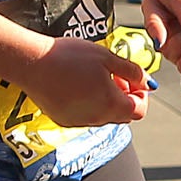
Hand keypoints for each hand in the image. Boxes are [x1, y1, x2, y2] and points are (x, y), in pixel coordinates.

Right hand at [9, 33, 151, 126]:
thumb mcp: (107, 57)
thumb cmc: (69, 57)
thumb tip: (148, 83)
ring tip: (93, 77)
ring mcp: (79, 122)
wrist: (31, 63)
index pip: (140, 110)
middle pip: (123, 115)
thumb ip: (132, 71)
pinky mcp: (64, 120)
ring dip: (106, 100)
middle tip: (113, 76)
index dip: (141, 95)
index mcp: (112, 104)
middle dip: (124, 97)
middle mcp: (98, 120)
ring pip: (104, 116)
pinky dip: (88, 104)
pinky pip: (85, 116)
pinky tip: (77, 85)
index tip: (131, 79)